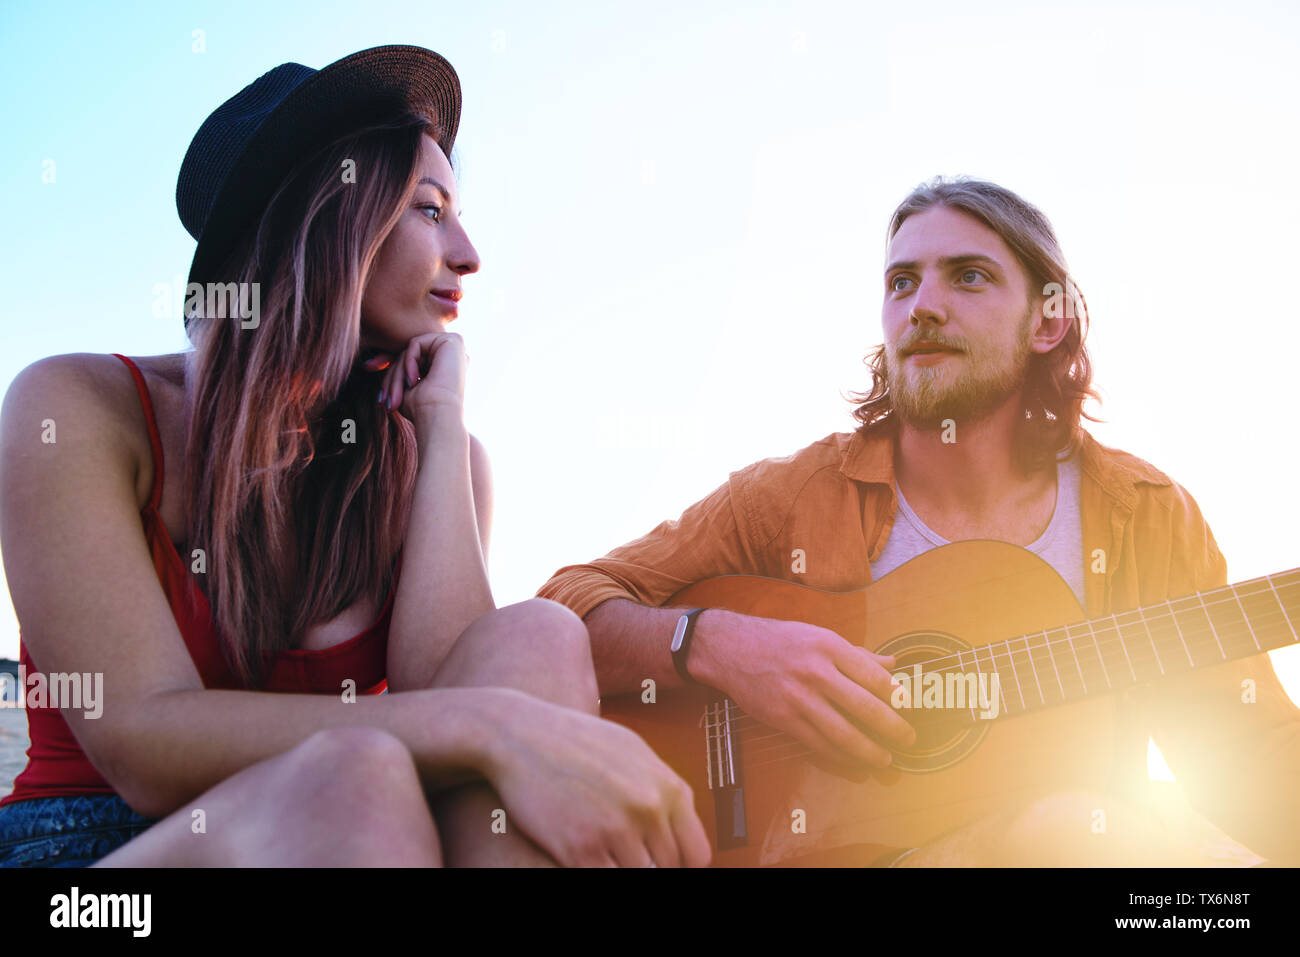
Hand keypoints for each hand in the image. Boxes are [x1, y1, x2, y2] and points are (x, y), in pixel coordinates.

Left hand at [361, 332, 466, 428]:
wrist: (438, 416)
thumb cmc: (422, 411)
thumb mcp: (402, 389)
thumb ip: (394, 373)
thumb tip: (368, 364)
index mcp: (446, 368)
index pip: (411, 364)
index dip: (391, 377)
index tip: (379, 400)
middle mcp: (452, 357)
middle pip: (410, 357)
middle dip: (392, 378)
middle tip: (384, 402)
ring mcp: (454, 348)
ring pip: (410, 351)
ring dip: (398, 374)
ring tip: (396, 398)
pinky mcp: (453, 341)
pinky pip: (415, 344)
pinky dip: (408, 362)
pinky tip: (413, 381)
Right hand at [481, 691, 711, 866]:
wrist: (520, 735)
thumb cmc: (575, 741)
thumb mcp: (633, 752)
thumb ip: (661, 790)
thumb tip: (680, 828)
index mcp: (667, 787)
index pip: (696, 853)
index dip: (679, 863)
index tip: (661, 861)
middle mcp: (648, 809)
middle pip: (667, 869)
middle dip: (649, 866)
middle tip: (624, 852)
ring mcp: (615, 830)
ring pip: (638, 876)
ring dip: (620, 866)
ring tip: (602, 848)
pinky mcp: (581, 849)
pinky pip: (606, 880)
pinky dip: (599, 870)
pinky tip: (584, 855)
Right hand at [690, 609, 914, 772]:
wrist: (731, 648)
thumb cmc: (780, 640)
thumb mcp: (820, 636)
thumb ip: (857, 654)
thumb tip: (892, 664)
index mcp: (829, 646)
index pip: (874, 676)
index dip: (897, 696)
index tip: (910, 708)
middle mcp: (815, 671)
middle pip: (865, 707)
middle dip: (892, 728)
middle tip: (908, 738)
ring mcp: (798, 697)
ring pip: (843, 732)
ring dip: (869, 750)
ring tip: (884, 758)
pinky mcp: (782, 718)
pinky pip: (818, 743)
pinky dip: (839, 755)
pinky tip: (853, 759)